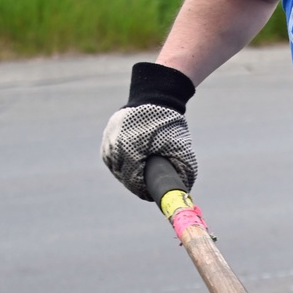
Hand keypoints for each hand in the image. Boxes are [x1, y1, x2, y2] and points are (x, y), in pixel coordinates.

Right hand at [101, 62, 196, 199]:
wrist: (155, 98)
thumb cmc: (168, 124)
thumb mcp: (179, 146)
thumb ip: (183, 168)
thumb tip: (185, 189)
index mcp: (131, 149)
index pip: (134, 180)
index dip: (143, 190)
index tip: (151, 194)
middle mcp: (116, 145)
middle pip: (123, 175)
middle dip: (135, 183)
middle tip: (147, 188)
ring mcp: (109, 139)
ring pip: (115, 167)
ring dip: (126, 173)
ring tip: (140, 176)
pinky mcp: (107, 135)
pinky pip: (111, 157)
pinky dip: (120, 163)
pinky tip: (131, 165)